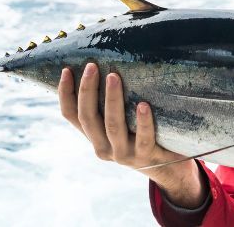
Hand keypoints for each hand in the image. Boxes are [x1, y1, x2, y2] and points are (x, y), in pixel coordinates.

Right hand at [58, 63, 206, 207]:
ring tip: (113, 77)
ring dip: (112, 100)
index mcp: (94, 137)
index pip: (71, 115)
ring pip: (113, 125)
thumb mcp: (122, 124)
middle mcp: (104, 147)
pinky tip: (143, 105)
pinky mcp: (146, 156)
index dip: (65, 94)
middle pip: (88, 117)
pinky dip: (142, 121)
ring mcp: (124, 153)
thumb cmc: (143, 136)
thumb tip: (107, 64)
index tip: (65, 70)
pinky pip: (143, 138)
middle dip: (87, 90)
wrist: (168, 169)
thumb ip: (110, 105)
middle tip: (92, 66)